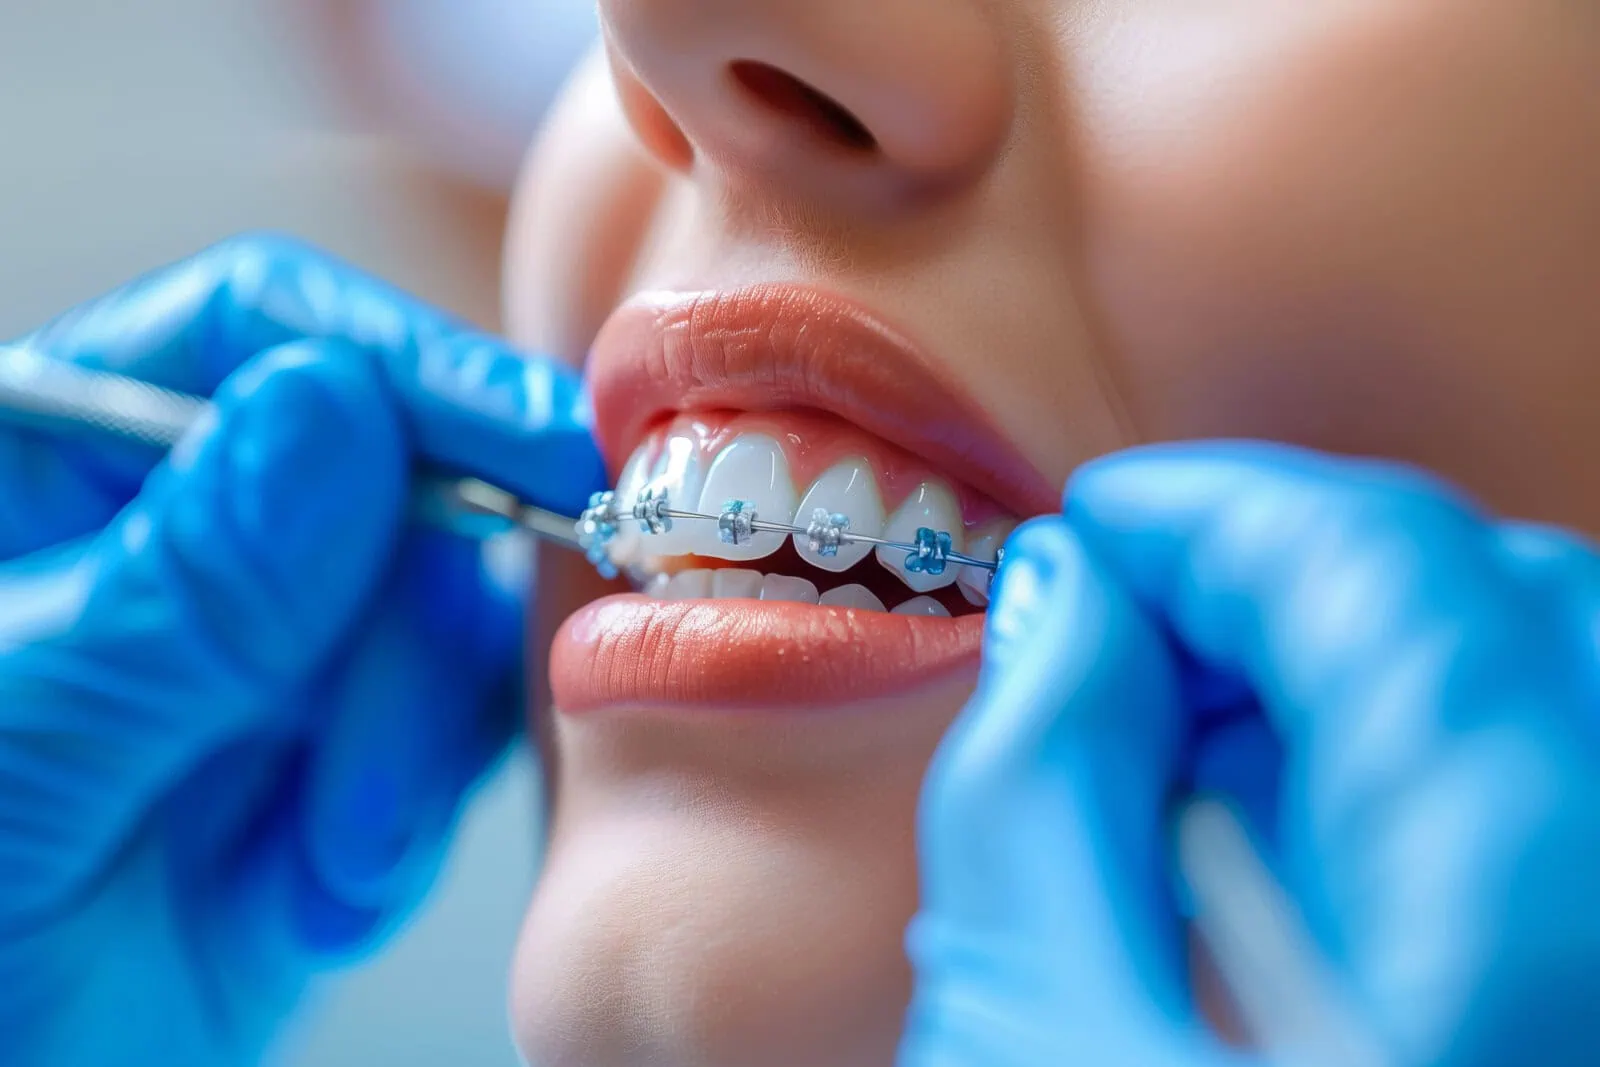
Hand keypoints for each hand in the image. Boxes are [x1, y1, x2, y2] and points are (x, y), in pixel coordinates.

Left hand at [0, 234, 604, 1066]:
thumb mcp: (26, 751)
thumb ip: (183, 589)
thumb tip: (336, 408)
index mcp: (60, 464)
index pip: (261, 336)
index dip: (416, 372)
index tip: (544, 441)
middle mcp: (183, 537)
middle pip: (393, 480)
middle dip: (408, 637)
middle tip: (376, 781)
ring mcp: (265, 645)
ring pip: (441, 613)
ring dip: (412, 748)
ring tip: (327, 864)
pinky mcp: (332, 754)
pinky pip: (448, 730)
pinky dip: (411, 819)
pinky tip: (317, 899)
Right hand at [899, 443, 1599, 1066]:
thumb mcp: (1035, 1044)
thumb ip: (1038, 797)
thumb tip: (1071, 609)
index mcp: (1514, 920)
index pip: (1390, 570)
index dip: (1216, 513)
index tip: (1096, 527)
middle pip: (1497, 607)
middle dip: (1285, 583)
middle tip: (1124, 627)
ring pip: (1529, 702)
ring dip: (1333, 678)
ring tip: (1173, 755)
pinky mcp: (1569, 1006)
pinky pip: (1538, 819)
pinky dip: (1383, 783)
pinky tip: (1261, 854)